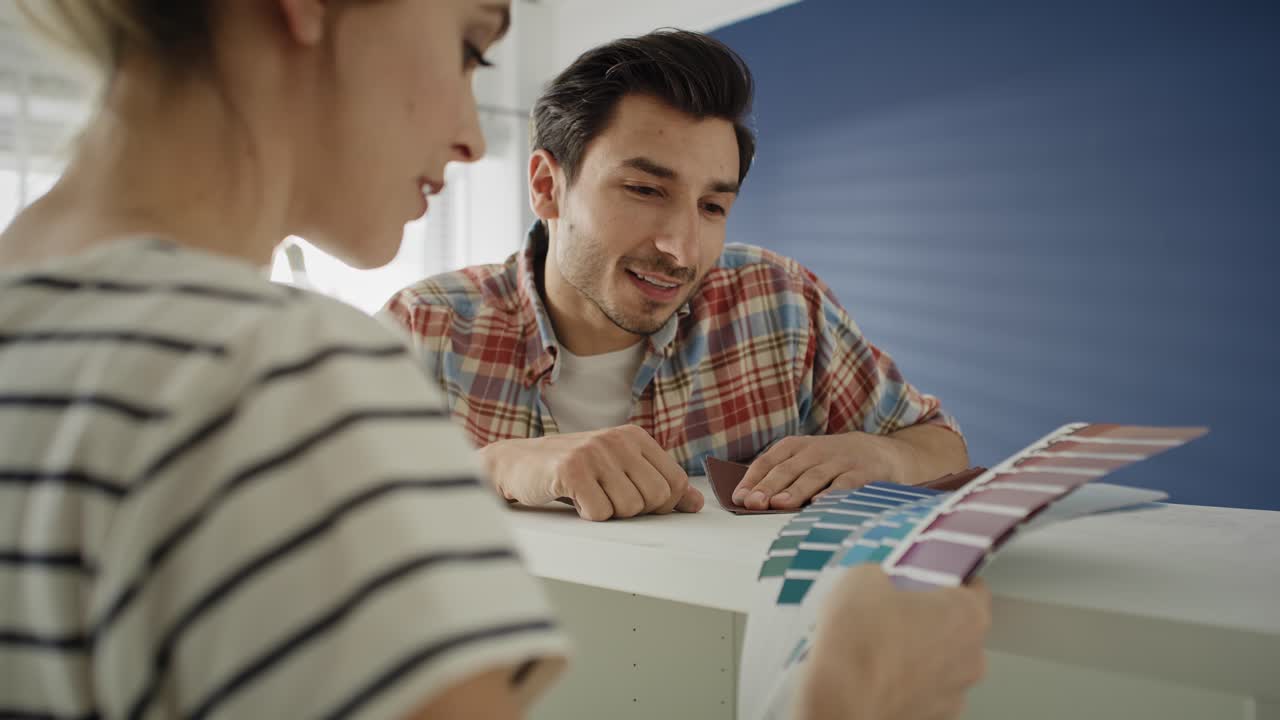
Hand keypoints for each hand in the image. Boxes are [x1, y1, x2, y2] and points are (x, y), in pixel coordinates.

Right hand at [478, 425, 703, 521]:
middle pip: (657, 498)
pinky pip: (600, 513)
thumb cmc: (572, 470)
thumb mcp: (619, 470)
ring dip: (608, 513)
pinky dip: (587, 516)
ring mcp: (594, 453)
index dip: (662, 504)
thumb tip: (696, 504)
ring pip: (630, 509)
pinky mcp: (571, 470)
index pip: (676, 481)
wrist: (517, 463)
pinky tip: (573, 500)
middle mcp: (617, 440)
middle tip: (607, 498)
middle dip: (636, 511)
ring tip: (588, 496)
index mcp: (634, 436)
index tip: (637, 501)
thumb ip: (659, 484)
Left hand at [733, 433, 908, 509]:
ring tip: (779, 504)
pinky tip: (819, 504)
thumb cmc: (833, 463)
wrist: (883, 452)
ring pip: (813, 476)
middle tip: (753, 503)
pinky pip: (845, 484)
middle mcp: (816, 451)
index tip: (739, 498)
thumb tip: (753, 503)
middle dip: (768, 486)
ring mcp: (840, 461)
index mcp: (797, 447)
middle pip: (787, 469)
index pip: (769, 461)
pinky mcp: (863, 473)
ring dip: (795, 490)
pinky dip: (832, 493)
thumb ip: (783, 477)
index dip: (753, 479)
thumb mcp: (808, 460)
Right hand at [797, 566, 991, 719]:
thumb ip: (882, 576)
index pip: (973, 588)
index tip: (926, 579)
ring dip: (917, 655)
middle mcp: (970, 657)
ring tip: (877, 647)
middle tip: (892, 612)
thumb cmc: (858, 645)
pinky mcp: (932, 717)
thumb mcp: (862, 579)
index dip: (946, 580)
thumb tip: (875, 582)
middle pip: (957, 629)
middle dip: (928, 620)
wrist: (839, 702)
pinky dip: (905, 684)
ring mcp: (953, 694)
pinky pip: (924, 692)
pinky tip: (876, 674)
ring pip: (941, 664)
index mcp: (966, 615)